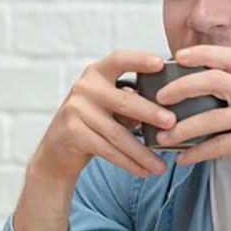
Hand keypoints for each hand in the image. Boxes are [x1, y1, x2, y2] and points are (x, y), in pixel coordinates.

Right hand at [30, 51, 175, 186]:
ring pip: (118, 133)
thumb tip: (169, 113)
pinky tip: (145, 171)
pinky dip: (129, 163)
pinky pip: (108, 150)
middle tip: (172, 123)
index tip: (160, 63)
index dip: (139, 60)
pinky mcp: (73, 133)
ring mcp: (76, 110)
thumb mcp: (110, 105)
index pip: (119, 60)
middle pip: (123, 101)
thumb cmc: (94, 122)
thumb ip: (131, 102)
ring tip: (162, 166)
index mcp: (97, 73)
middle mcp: (85, 88)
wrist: (57, 150)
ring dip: (143, 152)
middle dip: (150, 113)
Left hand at [153, 45, 230, 196]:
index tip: (178, 57)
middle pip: (214, 79)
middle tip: (160, 97)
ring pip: (212, 116)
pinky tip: (184, 159)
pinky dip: (198, 153)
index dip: (203, 52)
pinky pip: (220, 144)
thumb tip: (204, 96)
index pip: (230, 56)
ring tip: (163, 137)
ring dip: (183, 128)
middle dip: (182, 86)